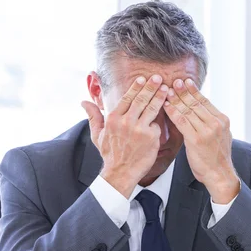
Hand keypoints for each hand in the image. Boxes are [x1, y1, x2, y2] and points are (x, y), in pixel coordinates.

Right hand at [81, 75, 168, 197]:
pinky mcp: (151, 138)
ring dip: (160, 97)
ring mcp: (139, 129)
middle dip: (151, 87)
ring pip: (152, 109)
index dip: (136, 87)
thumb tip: (83, 102)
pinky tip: (167, 112)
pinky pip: (157, 125)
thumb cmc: (110, 154)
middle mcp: (126, 122)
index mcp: (113, 118)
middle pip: (141, 100)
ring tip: (166, 89)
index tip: (143, 79)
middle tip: (158, 78)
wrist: (120, 172)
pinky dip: (160, 121)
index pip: (127, 98)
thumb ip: (93, 116)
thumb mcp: (98, 134)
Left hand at [164, 79, 238, 203]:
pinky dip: (173, 112)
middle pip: (196, 103)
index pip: (205, 101)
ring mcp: (206, 131)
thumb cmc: (217, 157)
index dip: (194, 91)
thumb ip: (212, 123)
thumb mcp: (220, 135)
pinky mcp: (196, 140)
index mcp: (222, 120)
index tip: (185, 81)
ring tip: (166, 91)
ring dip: (176, 99)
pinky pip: (182, 122)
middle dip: (183, 91)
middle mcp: (215, 123)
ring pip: (188, 111)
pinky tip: (166, 106)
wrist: (220, 174)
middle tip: (174, 81)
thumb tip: (202, 111)